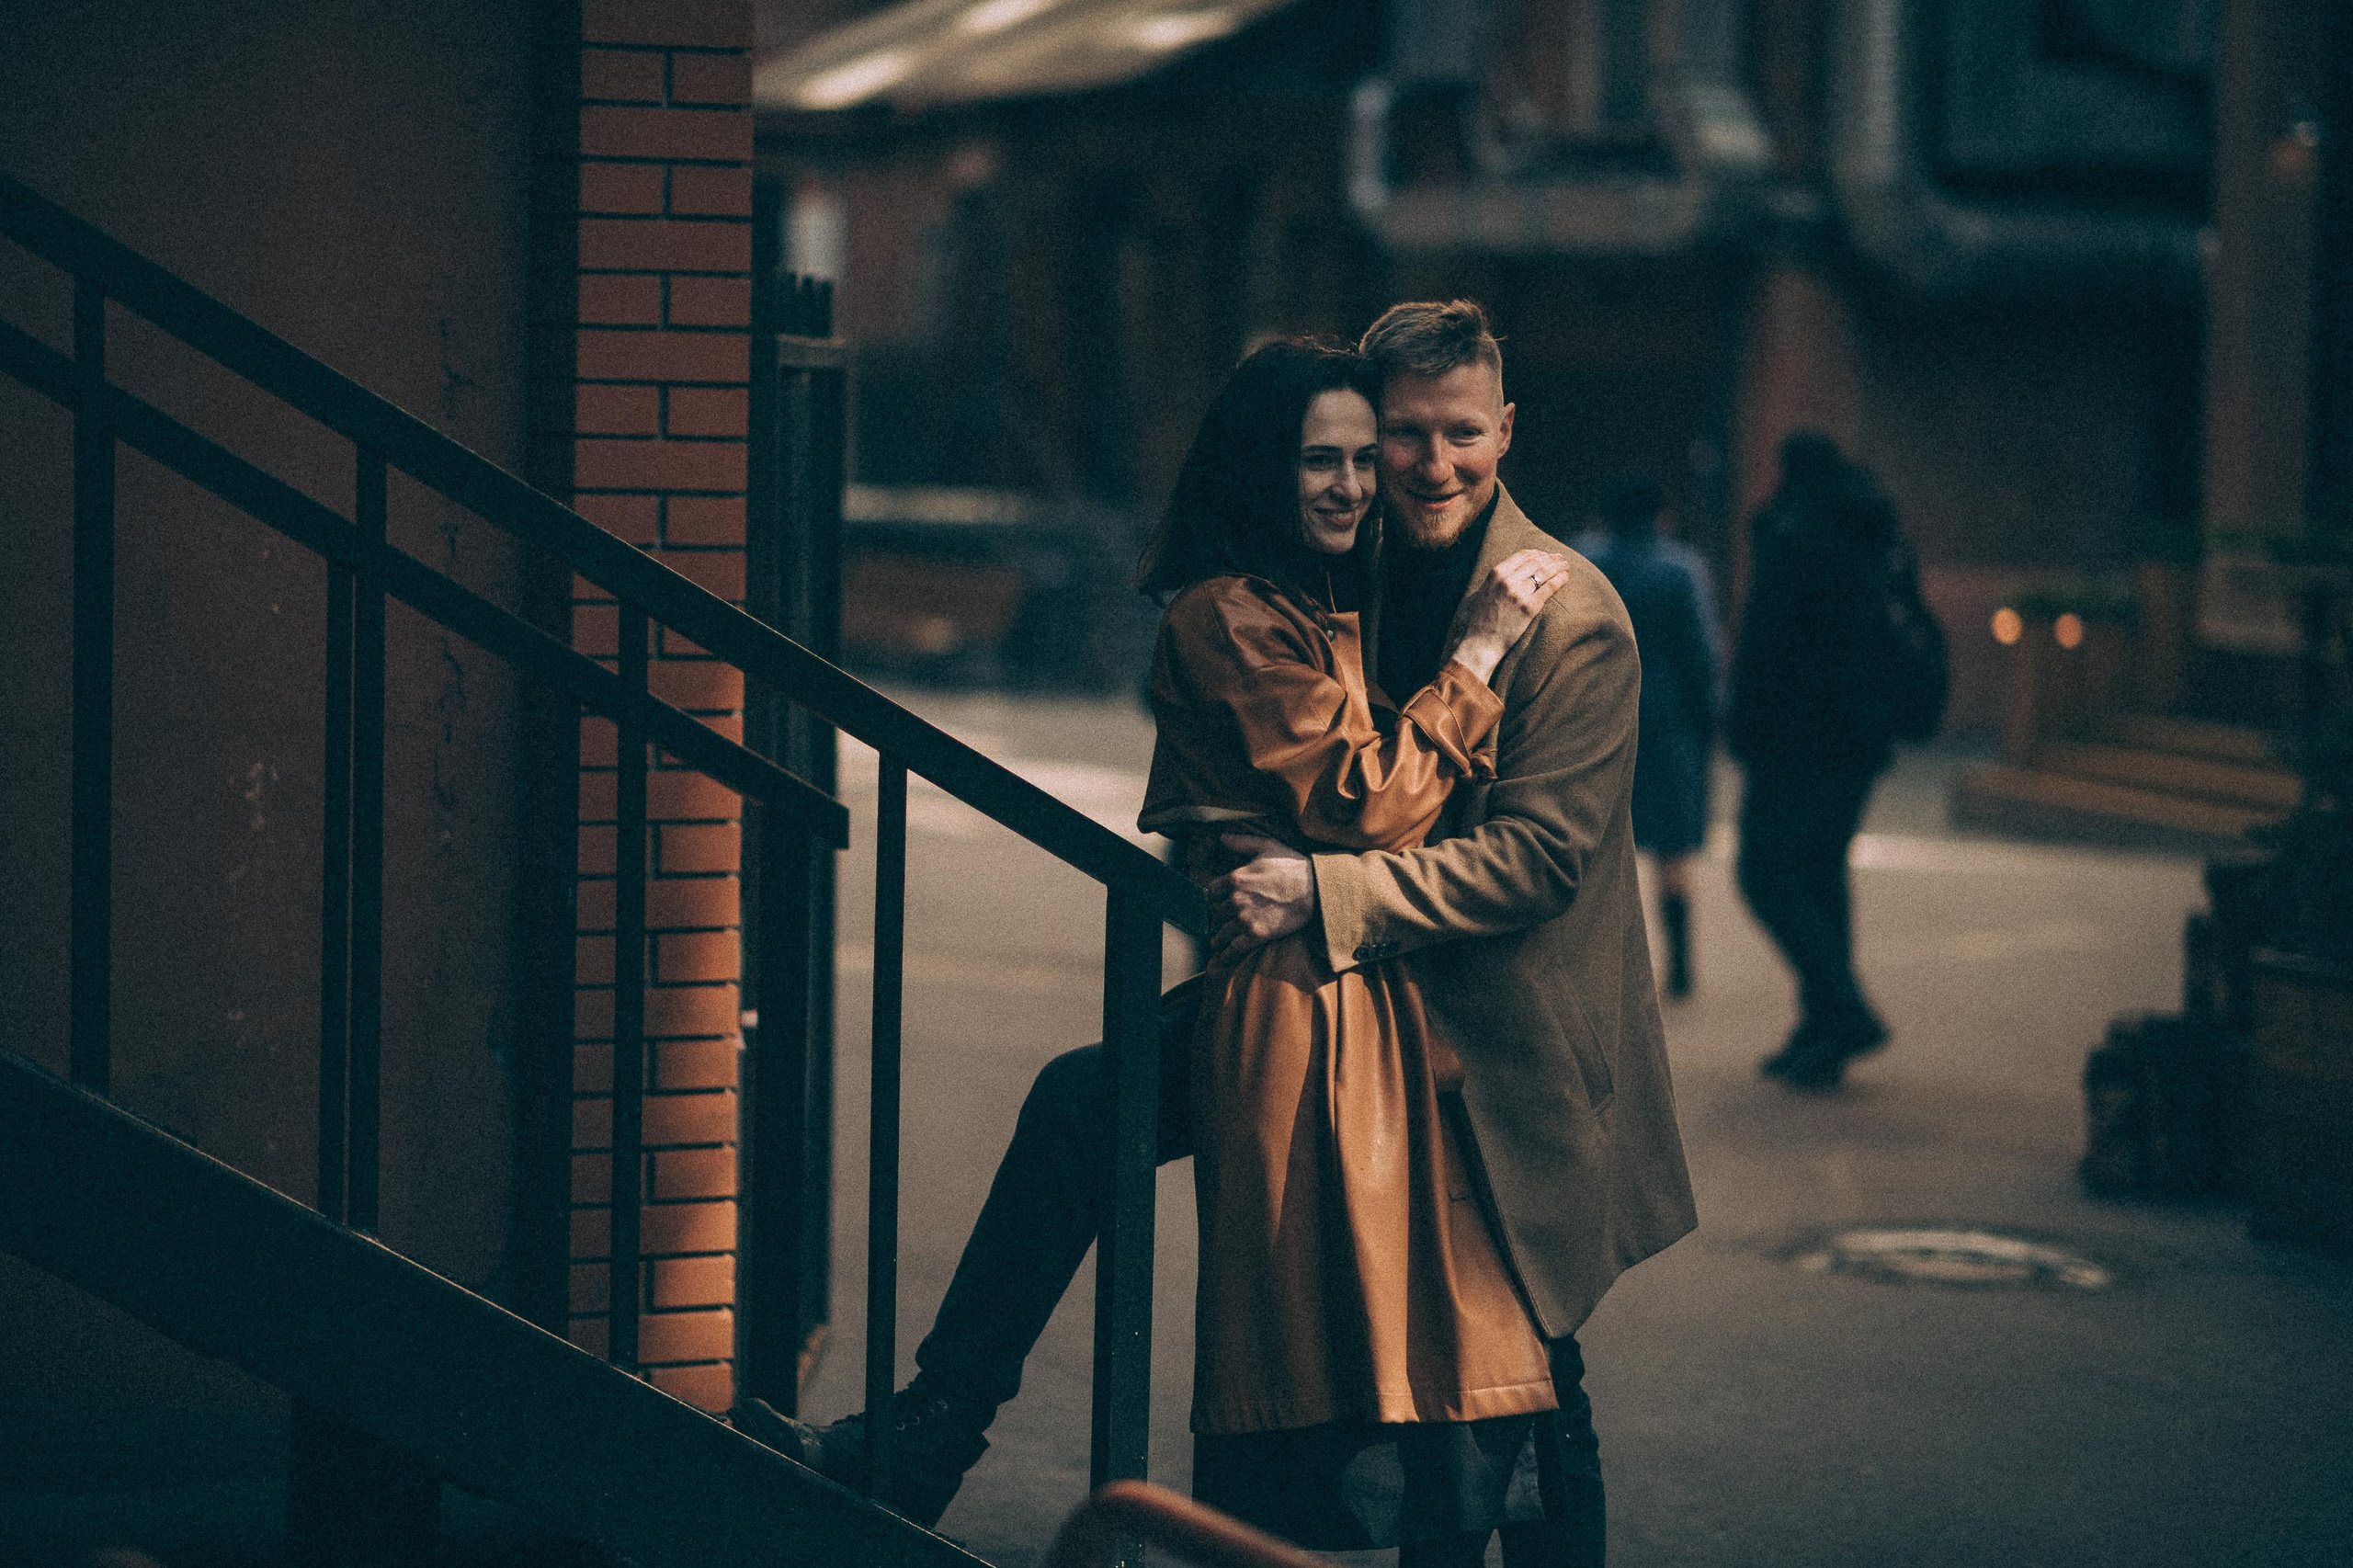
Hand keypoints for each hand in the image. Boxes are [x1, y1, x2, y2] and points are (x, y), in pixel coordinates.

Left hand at [1207, 833, 1315, 959]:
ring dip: (1216, 938)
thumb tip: (1221, 836)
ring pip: (1220, 932)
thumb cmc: (1292, 866)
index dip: (1213, 897)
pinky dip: (1225, 955)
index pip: (1211, 891)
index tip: (1216, 902)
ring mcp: (1245, 919)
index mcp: (1235, 878)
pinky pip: (1233, 948)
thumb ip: (1241, 843)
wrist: (1315, 890)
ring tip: (1215, 942)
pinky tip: (1221, 957)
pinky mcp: (1256, 935)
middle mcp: (1235, 900)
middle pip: (1214, 913)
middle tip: (1217, 922)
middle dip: (1216, 917)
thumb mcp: (1266, 847)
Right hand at [1449, 548, 1572, 682]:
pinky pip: (1549, 588)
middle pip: (1536, 562)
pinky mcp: (1529, 607)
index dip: (1538, 553)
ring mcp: (1519, 594)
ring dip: (1558, 567)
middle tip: (1561, 559)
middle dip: (1551, 558)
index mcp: (1497, 573)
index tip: (1546, 555)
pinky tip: (1565, 577)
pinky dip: (1560, 580)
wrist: (1482, 641)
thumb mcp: (1486, 590)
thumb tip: (1520, 568)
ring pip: (1545, 573)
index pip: (1523, 555)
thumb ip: (1500, 577)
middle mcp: (1508, 580)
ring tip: (1566, 566)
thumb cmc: (1483, 617)